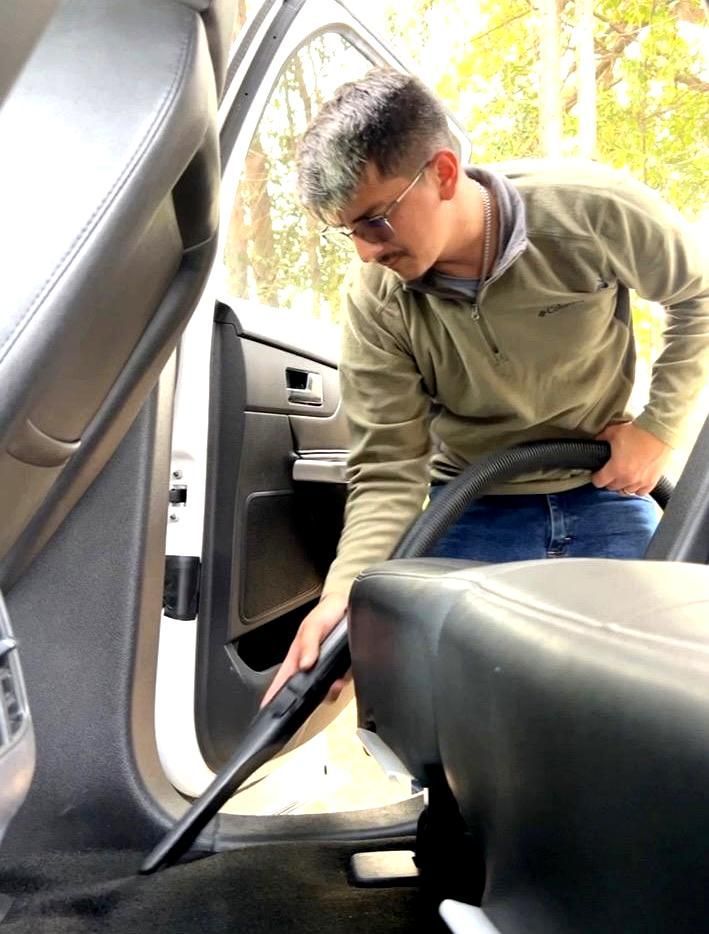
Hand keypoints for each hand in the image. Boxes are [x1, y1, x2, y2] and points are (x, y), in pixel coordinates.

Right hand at [260, 592, 348, 706]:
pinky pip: (340, 685)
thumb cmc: (325, 613)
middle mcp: (311, 666)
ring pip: (324, 692)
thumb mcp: (313, 625)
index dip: (274, 695)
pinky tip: (344, 677)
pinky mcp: (343, 672)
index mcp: (297, 656)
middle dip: (309, 697)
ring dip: (329, 691)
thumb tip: (305, 664)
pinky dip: (342, 684)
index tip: (267, 708)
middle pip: (304, 691)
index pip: (283, 679)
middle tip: (315, 694)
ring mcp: (327, 670)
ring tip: (335, 682)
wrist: (349, 607)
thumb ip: (309, 643)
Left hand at [591, 422, 671, 495]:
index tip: (596, 474)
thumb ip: (601, 439)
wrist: (660, 432)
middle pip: (611, 487)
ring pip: (625, 491)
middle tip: (609, 472)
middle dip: (608, 480)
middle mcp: (628, 478)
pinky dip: (636, 488)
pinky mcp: (652, 481)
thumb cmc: (638, 432)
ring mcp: (641, 481)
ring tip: (622, 476)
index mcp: (616, 468)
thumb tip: (596, 441)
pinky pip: (641, 492)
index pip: (599, 482)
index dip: (595, 477)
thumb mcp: (613, 432)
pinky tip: (635, 481)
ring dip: (622, 485)